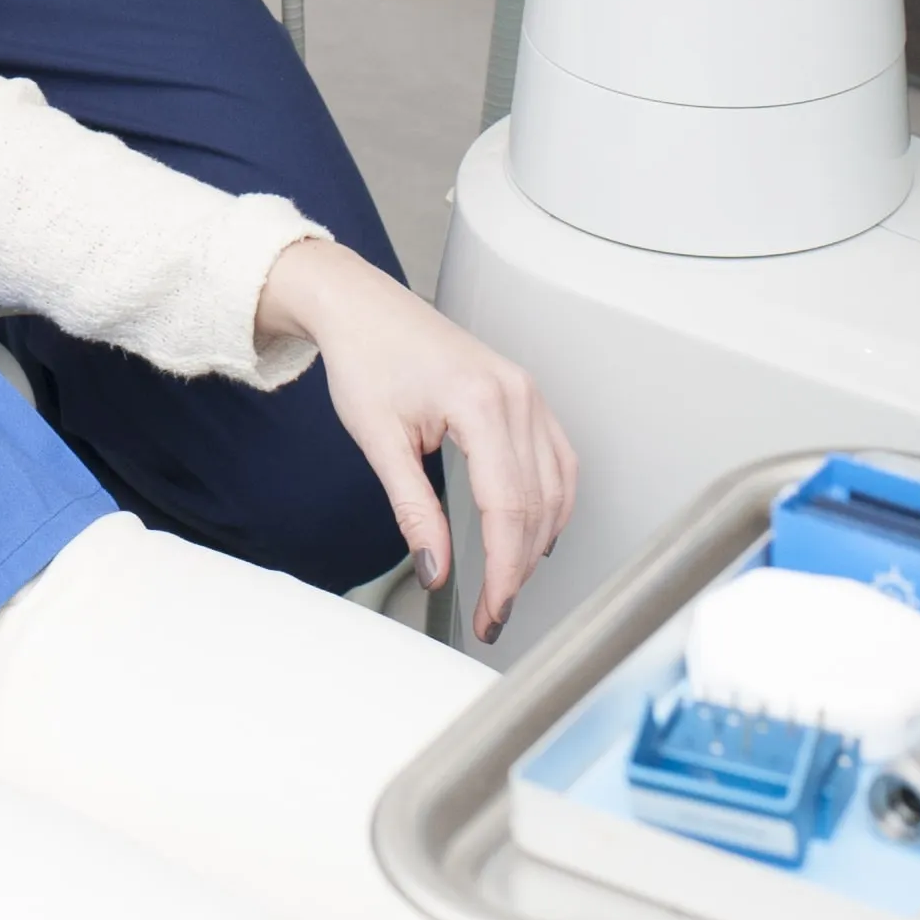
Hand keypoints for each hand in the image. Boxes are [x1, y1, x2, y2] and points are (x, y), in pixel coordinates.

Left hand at [257, 236, 577, 643]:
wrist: (362, 307)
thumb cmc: (365, 357)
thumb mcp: (379, 440)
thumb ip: (414, 510)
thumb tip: (436, 567)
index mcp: (480, 403)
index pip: (508, 508)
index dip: (504, 571)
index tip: (490, 611)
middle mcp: (515, 395)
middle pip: (537, 504)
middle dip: (518, 567)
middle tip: (493, 612)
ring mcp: (527, 391)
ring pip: (556, 487)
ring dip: (538, 541)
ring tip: (509, 582)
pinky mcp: (525, 394)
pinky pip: (558, 459)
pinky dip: (553, 502)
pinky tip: (536, 531)